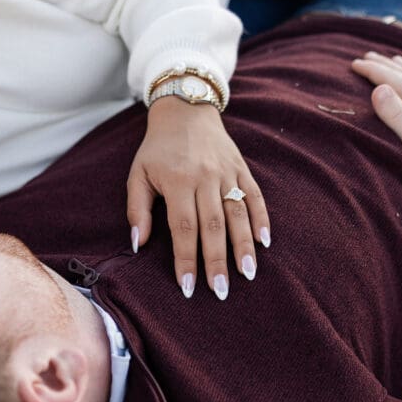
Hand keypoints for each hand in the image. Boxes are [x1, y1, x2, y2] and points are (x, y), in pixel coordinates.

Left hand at [129, 98, 269, 299]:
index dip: (186, 259)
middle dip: (217, 261)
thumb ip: (137, 209)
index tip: (188, 287)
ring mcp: (227, 173)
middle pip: (213, 226)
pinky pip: (255, 195)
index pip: (183, 228)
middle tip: (220, 291)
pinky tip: (264, 242)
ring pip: (238, 213)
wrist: (185, 109)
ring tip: (247, 273)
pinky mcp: (242, 168)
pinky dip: (261, 218)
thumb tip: (138, 243)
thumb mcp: (138, 174)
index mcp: (178, 182)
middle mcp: (205, 178)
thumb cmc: (157, 149)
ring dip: (243, 245)